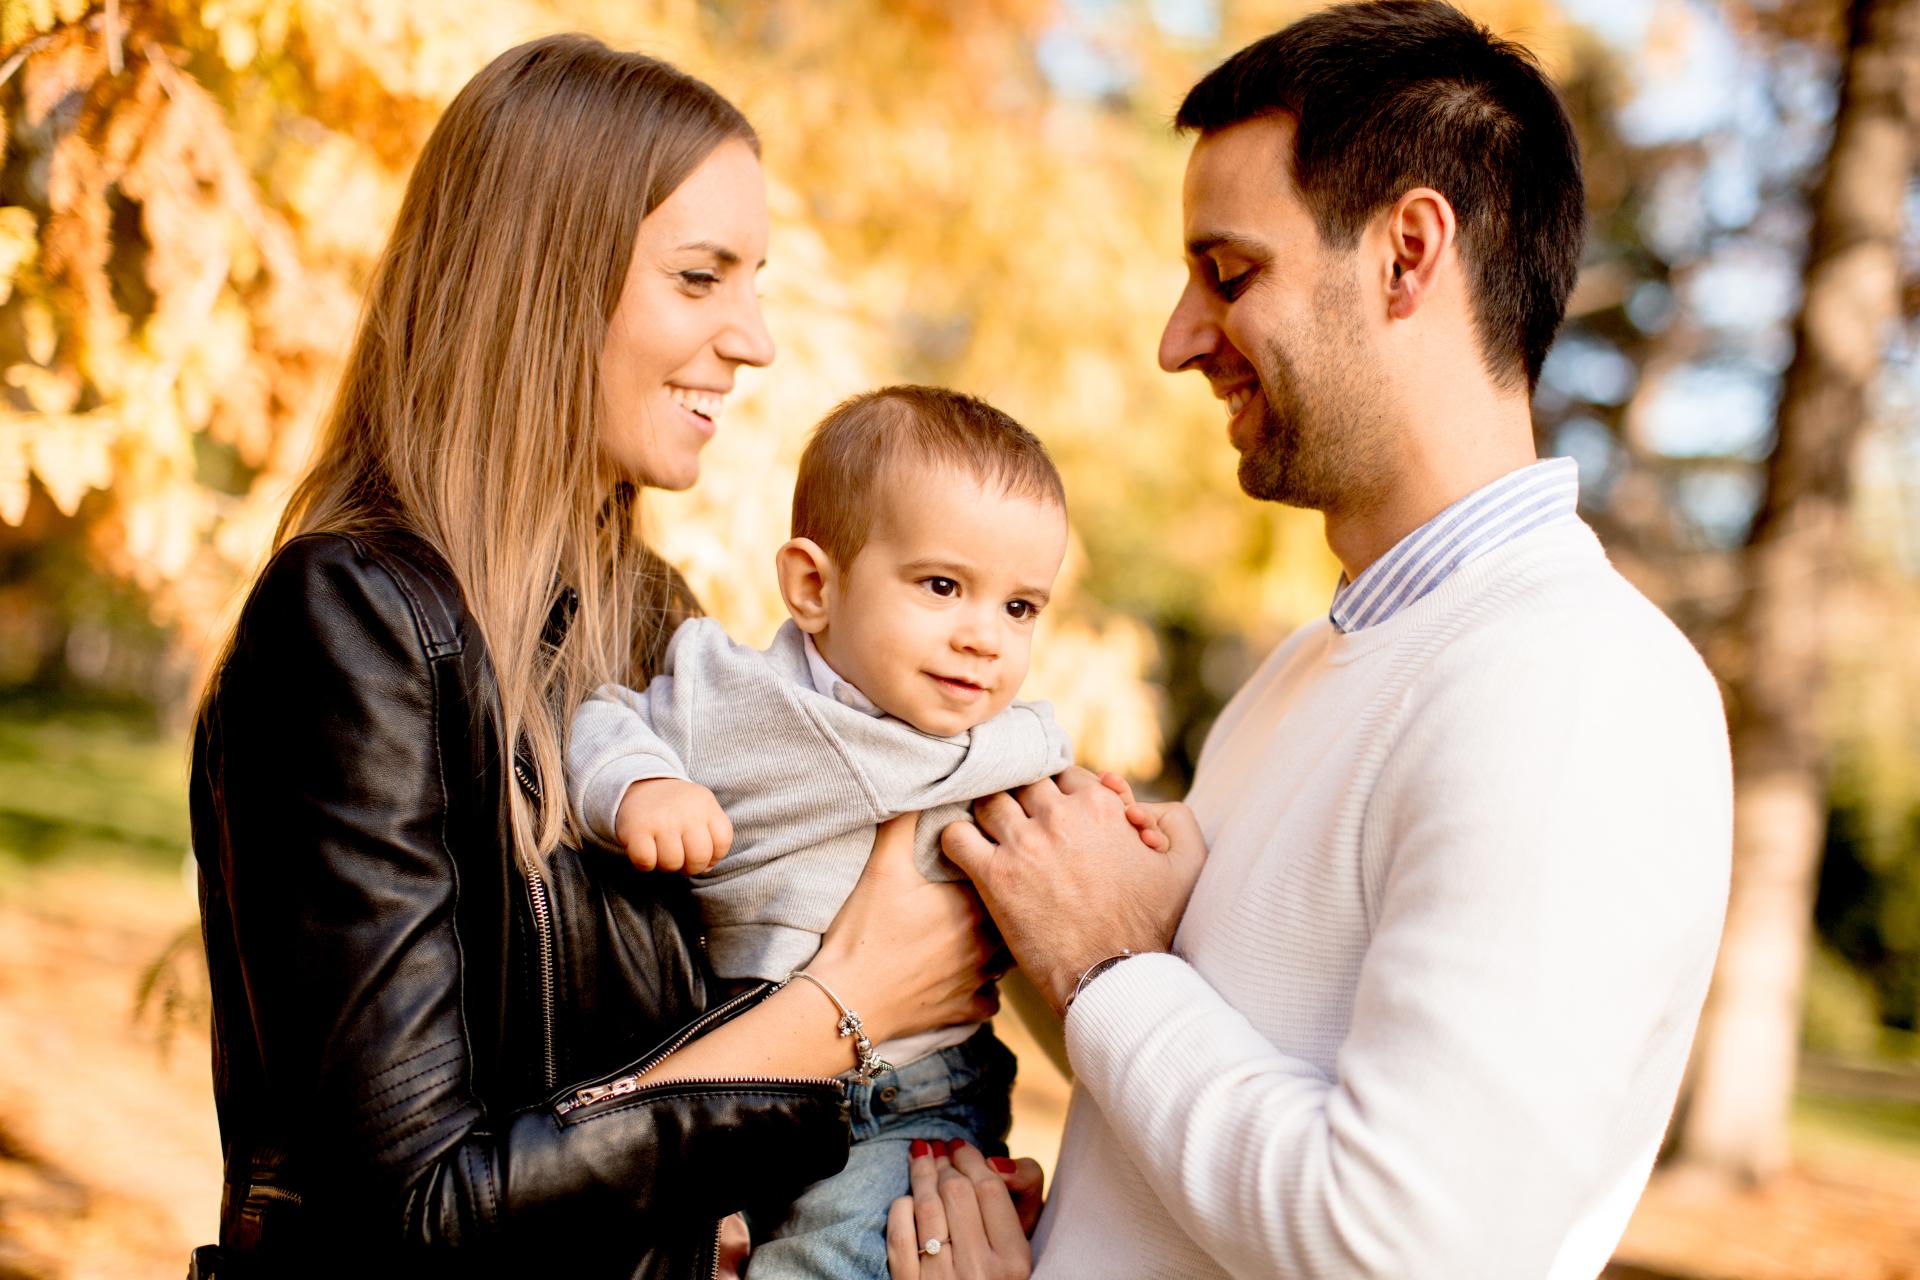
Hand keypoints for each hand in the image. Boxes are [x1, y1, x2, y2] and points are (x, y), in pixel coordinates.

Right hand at [613, 778, 732, 873]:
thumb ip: (712, 836)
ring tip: (662, 852)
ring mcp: (661, 819)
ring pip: (672, 863)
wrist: (641, 783)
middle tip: (681, 857)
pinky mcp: (636, 828)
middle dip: (690, 867)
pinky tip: (646, 851)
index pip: (723, 841)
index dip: (713, 856)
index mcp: (706, 804)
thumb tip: (707, 868)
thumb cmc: (676, 807)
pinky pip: (646, 862)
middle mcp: (686, 811)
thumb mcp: (701, 809)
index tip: (699, 851)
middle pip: (699, 858)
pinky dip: (646, 864)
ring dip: (667, 866)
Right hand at [809, 813, 1000, 1043]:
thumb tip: (916, 790)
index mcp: (972, 903)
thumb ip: (903, 824)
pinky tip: (968, 980)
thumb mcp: (882, 867)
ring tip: (977, 936)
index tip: (983, 866)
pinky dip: (983, 991)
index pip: (1003, 877)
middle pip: (1012, 917)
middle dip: (1004, 907)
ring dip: (997, 948)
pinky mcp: (965, 1009)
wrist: (847, 999)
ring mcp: (978, 979)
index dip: (995, 871)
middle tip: (988, 897)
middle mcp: (985, 941)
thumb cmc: (864, 931)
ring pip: (1007, 960)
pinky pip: (990, 1000)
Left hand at [888, 1139, 1036, 1278]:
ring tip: (921, 1158)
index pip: (990, 1189)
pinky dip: (900, 1210)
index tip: (959, 1146)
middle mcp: (980, 1273)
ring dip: (921, 1175)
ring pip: (926, 1208)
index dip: (970, 1158)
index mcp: (1014, 1260)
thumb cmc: (1000, 1262)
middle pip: (956, 1192)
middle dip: (943, 1163)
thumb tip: (993, 1162)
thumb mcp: (1027, 1228)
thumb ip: (1026, 1183)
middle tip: (938, 1150)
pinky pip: (899, 1237)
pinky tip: (907, 1200)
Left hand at [942, 766, 1206, 1014]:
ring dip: (989, 814)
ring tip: (992, 834)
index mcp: (1099, 806)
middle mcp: (1059, 816)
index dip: (1060, 795)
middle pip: (1024, 782)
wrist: (1116, 977)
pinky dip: (955, 837)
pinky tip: (966, 851)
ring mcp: (1024, 844)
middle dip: (1024, 798)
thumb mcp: (1186, 864)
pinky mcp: (996, 877)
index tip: (1058, 818)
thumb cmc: (1153, 925)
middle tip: (1023, 823)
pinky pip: (956, 836)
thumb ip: (1174, 819)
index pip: (1064, 775)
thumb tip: (1136, 803)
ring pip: (989, 801)